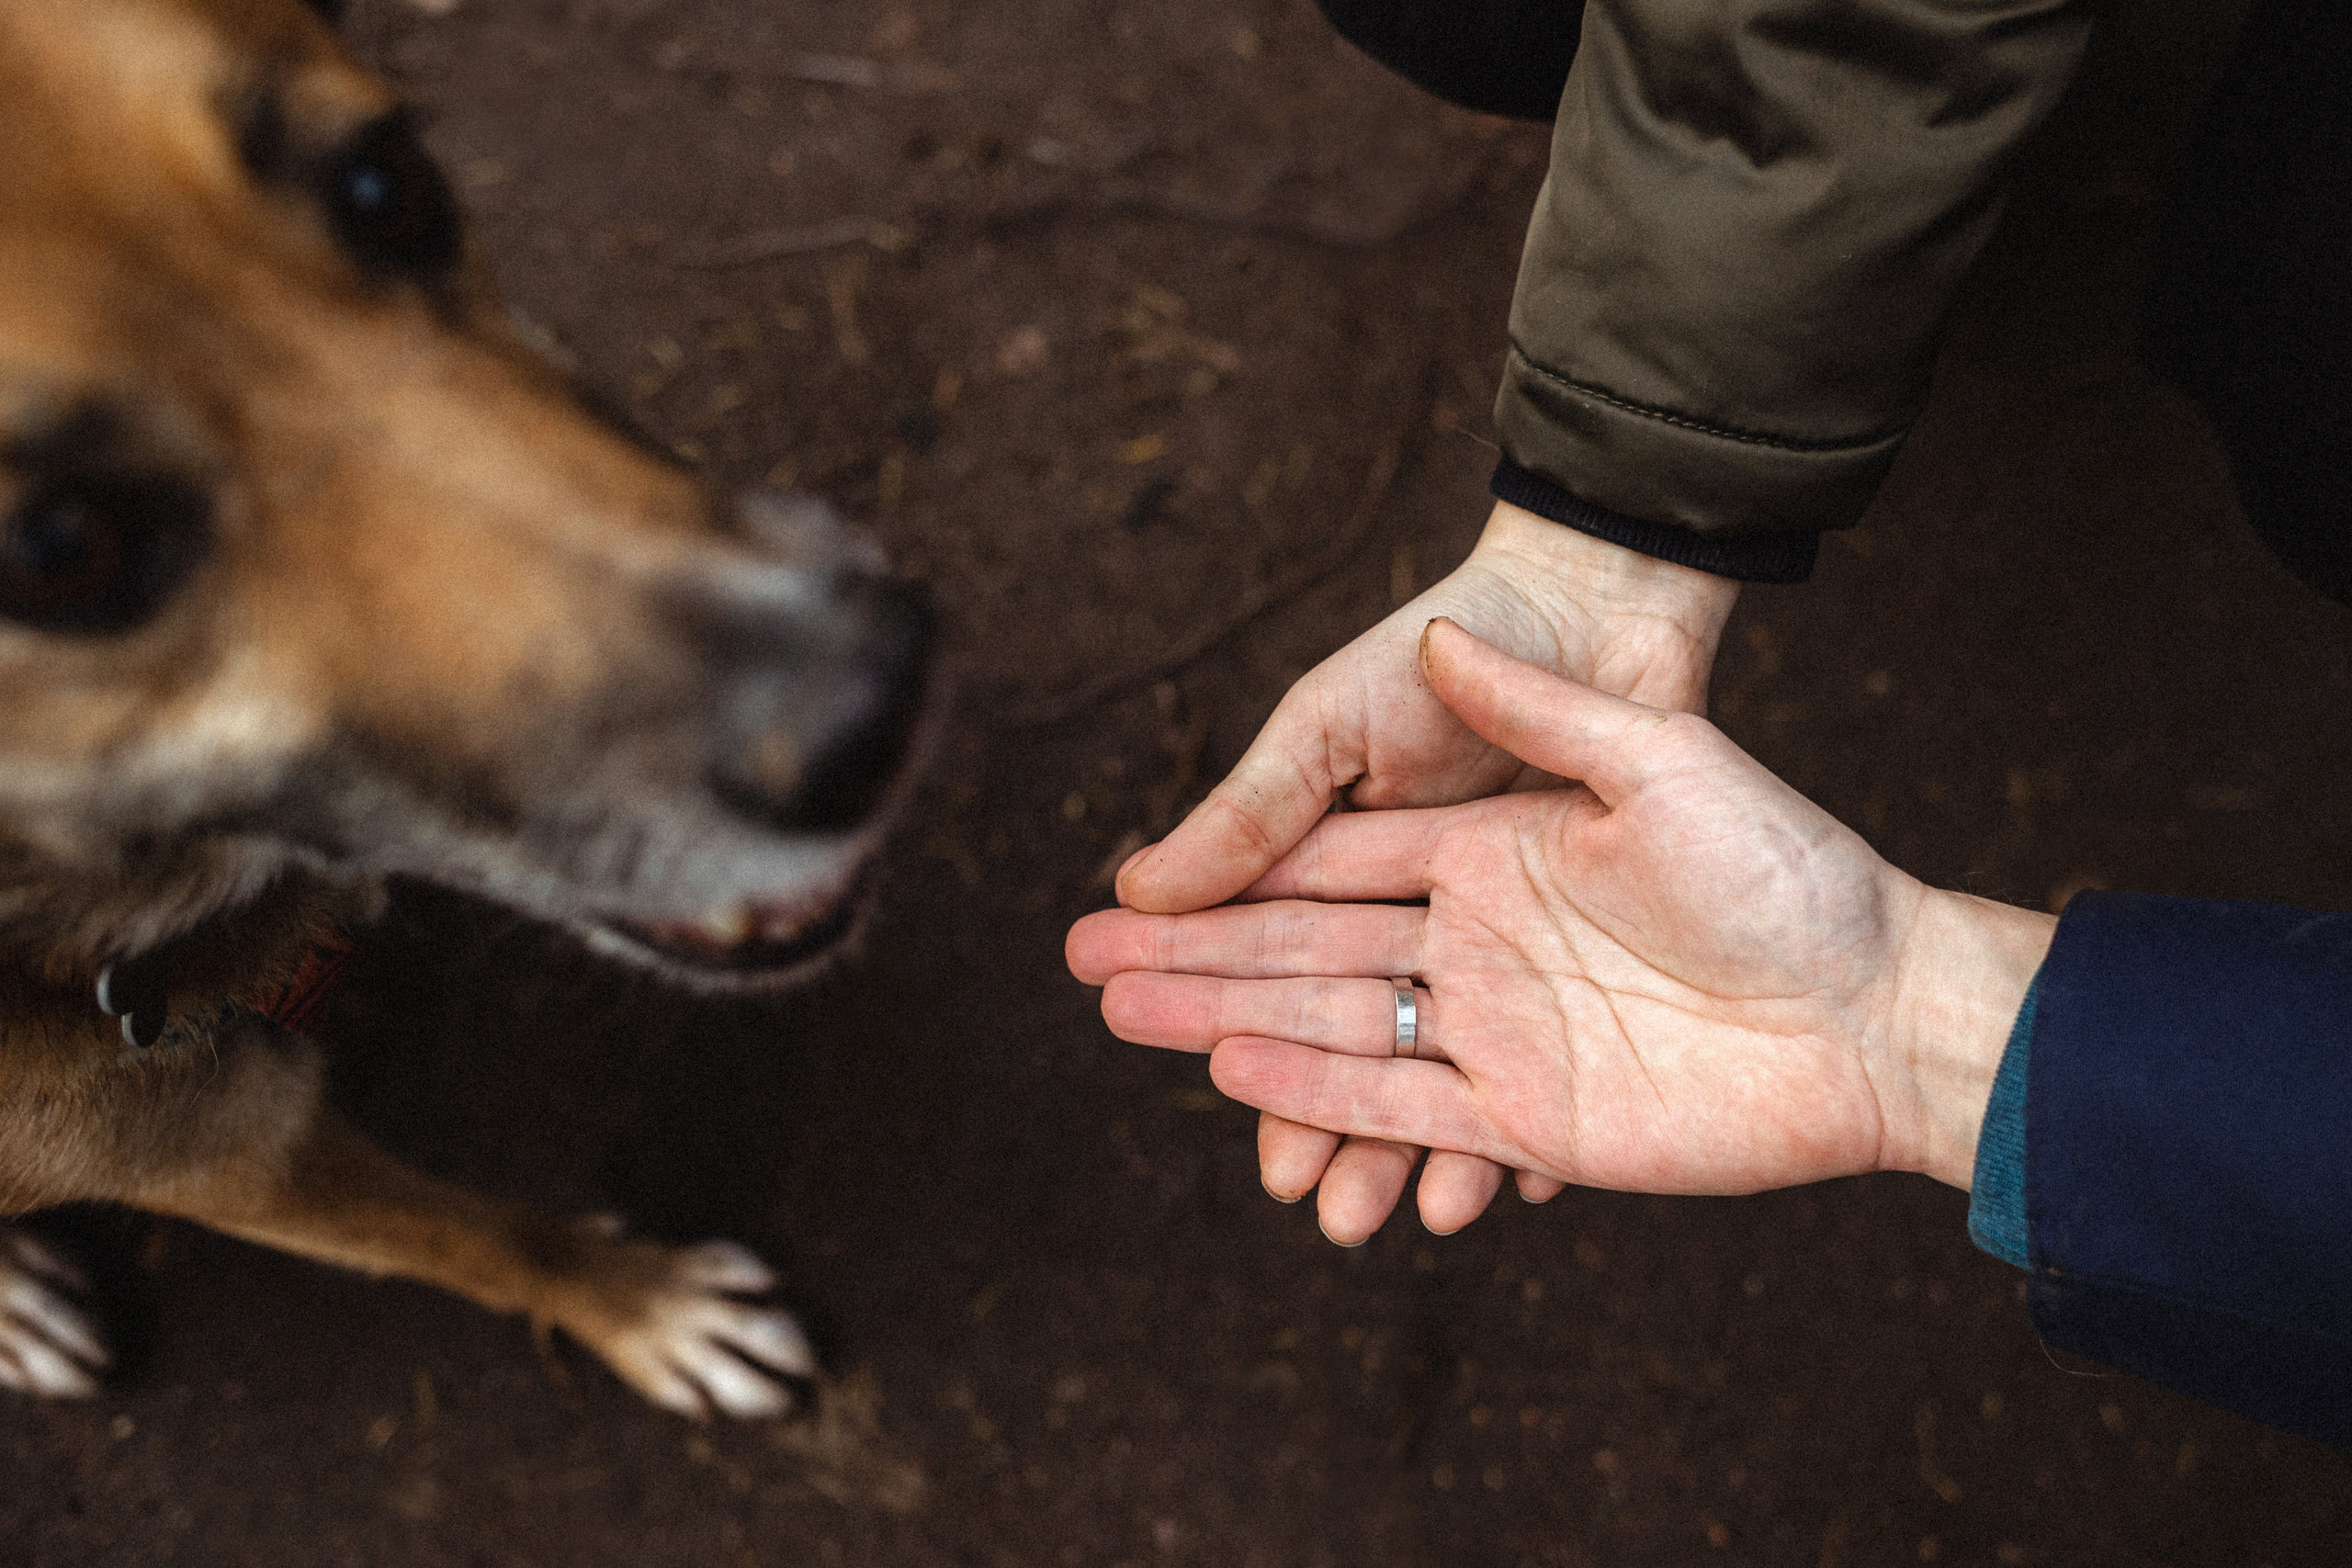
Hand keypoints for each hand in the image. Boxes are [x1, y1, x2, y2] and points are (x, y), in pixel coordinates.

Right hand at [1113, 502, 1740, 1222]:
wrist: (1878, 982)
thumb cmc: (1772, 843)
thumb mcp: (1643, 752)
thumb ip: (1524, 707)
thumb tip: (1433, 640)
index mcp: (1474, 849)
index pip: (1318, 870)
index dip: (1223, 884)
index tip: (1127, 899)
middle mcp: (1467, 940)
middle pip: (1304, 956)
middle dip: (1197, 964)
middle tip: (1092, 979)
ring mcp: (1496, 1030)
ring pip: (1341, 1034)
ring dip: (1241, 1036)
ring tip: (1144, 1032)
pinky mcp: (1532, 1114)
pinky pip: (1413, 1108)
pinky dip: (1335, 1101)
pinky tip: (1255, 1097)